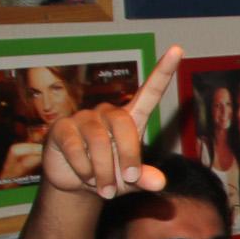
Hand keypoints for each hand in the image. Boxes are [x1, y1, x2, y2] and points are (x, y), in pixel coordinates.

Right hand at [41, 47, 181, 198]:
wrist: (76, 184)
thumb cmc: (111, 176)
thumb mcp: (131, 181)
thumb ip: (145, 179)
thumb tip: (159, 182)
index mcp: (132, 118)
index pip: (150, 91)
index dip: (163, 71)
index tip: (178, 49)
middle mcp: (108, 113)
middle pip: (124, 126)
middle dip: (129, 157)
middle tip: (127, 181)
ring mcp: (83, 118)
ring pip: (100, 142)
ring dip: (104, 171)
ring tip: (106, 189)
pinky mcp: (61, 128)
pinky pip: (76, 148)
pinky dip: (84, 169)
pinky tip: (85, 178)